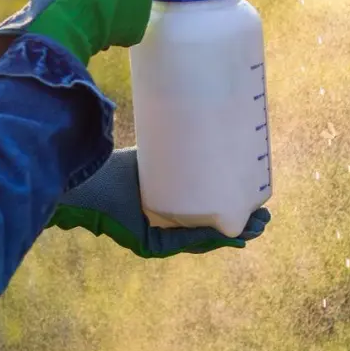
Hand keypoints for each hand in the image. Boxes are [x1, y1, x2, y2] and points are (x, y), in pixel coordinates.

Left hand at [46, 148, 270, 257]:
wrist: (84, 174)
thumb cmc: (115, 160)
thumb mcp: (158, 150)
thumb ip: (179, 137)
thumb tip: (211, 106)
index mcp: (169, 205)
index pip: (207, 209)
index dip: (235, 206)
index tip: (260, 199)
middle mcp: (164, 224)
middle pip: (211, 227)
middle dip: (241, 224)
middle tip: (265, 218)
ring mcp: (157, 237)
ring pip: (202, 240)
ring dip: (231, 236)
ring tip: (255, 227)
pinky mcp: (147, 244)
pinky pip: (182, 243)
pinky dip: (207, 240)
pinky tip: (229, 236)